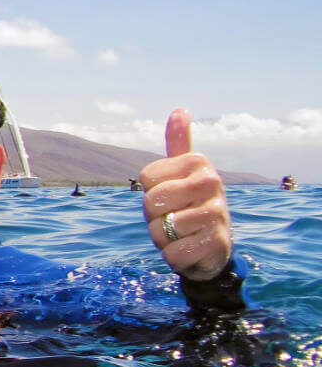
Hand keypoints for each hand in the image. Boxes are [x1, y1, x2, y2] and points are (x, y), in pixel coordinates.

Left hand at [140, 109, 233, 281]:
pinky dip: (175, 256)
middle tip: (173, 216)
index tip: (169, 195)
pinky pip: (175, 253)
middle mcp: (213, 183)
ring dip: (164, 238)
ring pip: (162, 228)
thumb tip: (180, 109)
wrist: (212, 248)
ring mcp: (219, 214)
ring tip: (182, 234)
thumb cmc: (187, 205)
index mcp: (199, 163)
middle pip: (153, 201)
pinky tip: (189, 250)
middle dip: (154, 216)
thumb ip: (178, 143)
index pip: (147, 178)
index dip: (150, 192)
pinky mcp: (218, 244)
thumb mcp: (181, 174)